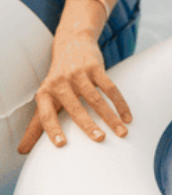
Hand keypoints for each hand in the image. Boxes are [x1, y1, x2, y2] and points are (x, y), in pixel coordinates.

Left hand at [17, 32, 131, 152]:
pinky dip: (120, 103)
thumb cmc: (58, 79)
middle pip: (75, 107)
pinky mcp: (95, 67)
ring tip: (121, 132)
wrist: (71, 44)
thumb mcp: (45, 97)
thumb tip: (21, 151)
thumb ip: (36, 123)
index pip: (46, 115)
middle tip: (99, 139)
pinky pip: (110, 88)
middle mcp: (59, 82)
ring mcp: (77, 73)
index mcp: (44, 93)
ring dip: (110, 117)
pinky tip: (128, 117)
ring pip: (96, 99)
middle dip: (88, 125)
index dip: (52, 130)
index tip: (61, 145)